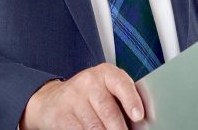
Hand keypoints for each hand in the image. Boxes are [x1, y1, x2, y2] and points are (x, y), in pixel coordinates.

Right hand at [20, 63, 144, 129]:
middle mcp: (89, 82)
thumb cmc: (89, 96)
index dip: (131, 100)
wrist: (52, 100)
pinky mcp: (62, 115)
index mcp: (106, 73)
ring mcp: (73, 98)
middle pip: (109, 111)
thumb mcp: (107, 89)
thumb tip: (144, 118)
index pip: (121, 83)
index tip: (139, 116)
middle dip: (120, 129)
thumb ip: (125, 98)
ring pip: (95, 126)